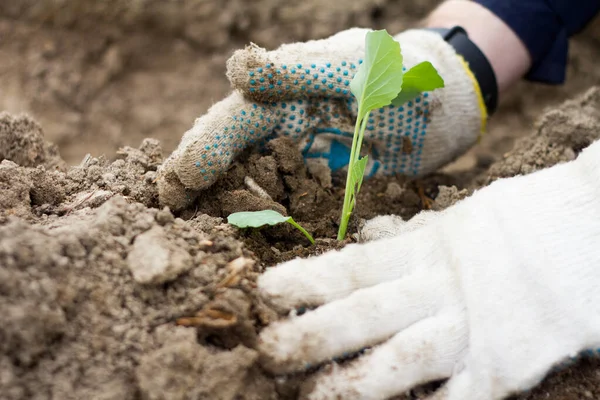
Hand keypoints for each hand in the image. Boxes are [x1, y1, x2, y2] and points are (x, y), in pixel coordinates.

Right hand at [157, 28, 485, 209]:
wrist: (443, 102)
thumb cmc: (398, 73)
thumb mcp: (351, 65)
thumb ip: (296, 70)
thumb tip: (236, 70)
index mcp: (280, 96)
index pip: (227, 125)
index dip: (197, 154)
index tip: (171, 187)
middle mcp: (282, 130)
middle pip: (229, 159)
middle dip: (198, 186)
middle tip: (170, 218)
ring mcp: (301, 161)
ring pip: (252, 186)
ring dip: (226, 209)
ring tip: (199, 237)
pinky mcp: (325, 188)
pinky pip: (289, 208)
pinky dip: (268, 224)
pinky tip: (253, 241)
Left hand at [256, 140, 599, 399]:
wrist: (591, 228)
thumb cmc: (521, 222)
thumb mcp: (456, 218)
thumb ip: (408, 237)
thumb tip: (365, 241)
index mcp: (425, 247)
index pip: (353, 266)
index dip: (306, 280)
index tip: (265, 292)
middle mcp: (440, 287)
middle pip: (365, 314)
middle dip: (312, 335)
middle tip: (267, 352)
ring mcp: (472, 327)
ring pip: (401, 360)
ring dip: (353, 383)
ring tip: (311, 397)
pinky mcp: (506, 363)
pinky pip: (459, 397)